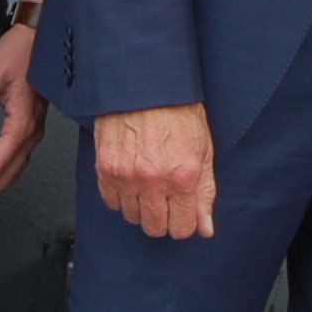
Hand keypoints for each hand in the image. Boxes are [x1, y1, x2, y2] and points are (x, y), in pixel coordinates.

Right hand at [93, 102, 216, 239]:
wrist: (147, 83)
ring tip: (148, 184)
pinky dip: (120, 196)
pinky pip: (110, 201)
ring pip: (132, 217)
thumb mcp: (203, 149)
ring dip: (140, 206)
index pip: (182, 228)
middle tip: (165, 200)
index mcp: (183, 176)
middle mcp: (154, 180)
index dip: (183, 223)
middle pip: (155, 228)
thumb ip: (205, 193)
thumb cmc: (178, 110)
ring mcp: (127, 176)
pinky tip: (131, 179)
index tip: (182, 213)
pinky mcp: (105, 168)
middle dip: (163, 219)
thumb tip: (205, 227)